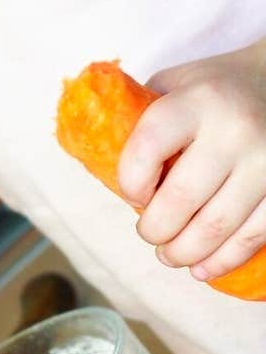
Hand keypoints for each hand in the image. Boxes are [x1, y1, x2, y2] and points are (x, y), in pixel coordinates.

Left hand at [117, 43, 265, 280]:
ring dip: (184, 252)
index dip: (131, 182)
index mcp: (196, 102)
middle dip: (154, 229)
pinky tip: (204, 267)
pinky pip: (254, 235)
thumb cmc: (213, 90)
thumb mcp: (172, 86)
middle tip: (148, 234)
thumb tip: (102, 165)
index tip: (133, 194)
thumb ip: (141, 119)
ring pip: (216, 226)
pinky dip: (224, 259)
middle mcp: (234, 130)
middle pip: (181, 199)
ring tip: (169, 255)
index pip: (148, 149)